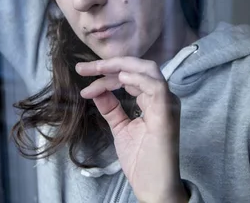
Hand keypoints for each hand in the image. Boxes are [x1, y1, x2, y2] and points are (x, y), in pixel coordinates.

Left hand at [76, 57, 188, 202]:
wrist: (153, 186)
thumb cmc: (141, 160)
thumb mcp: (120, 128)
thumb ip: (111, 108)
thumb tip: (96, 91)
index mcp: (152, 99)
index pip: (129, 76)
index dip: (105, 74)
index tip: (82, 77)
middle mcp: (161, 97)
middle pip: (138, 66)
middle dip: (109, 63)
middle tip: (83, 68)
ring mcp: (166, 103)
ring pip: (147, 70)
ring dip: (119, 67)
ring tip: (97, 70)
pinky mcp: (166, 113)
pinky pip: (156, 86)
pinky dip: (138, 78)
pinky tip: (120, 77)